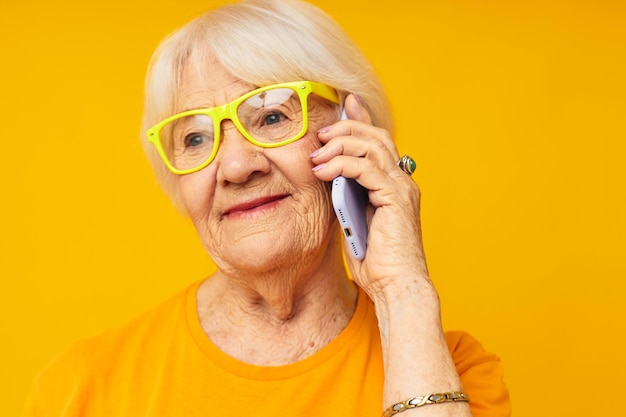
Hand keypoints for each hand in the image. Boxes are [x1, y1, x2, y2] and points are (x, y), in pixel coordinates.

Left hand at [311, 94, 431, 301]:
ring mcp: (401, 188)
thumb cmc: (376, 260)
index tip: (344, 104)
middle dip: (346, 128)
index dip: (362, 120)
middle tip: (320, 133)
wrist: (396, 286)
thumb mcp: (355, 219)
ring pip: (371, 147)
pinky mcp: (395, 198)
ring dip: (339, 145)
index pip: (378, 141)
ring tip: (316, 155)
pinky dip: (341, 165)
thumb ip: (348, 195)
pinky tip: (322, 171)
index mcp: (394, 184)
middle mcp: (402, 181)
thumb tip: (328, 176)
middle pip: (375, 137)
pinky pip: (366, 168)